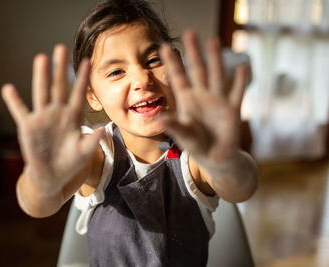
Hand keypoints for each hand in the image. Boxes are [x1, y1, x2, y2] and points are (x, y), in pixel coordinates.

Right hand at [1, 45, 102, 196]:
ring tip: (40, 58)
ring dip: (40, 77)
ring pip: (41, 93)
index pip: (78, 93)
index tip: (86, 61)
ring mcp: (42, 118)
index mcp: (73, 117)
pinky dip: (14, 101)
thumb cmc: (70, 163)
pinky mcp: (28, 126)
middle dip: (60, 69)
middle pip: (59, 87)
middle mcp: (57, 113)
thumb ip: (92, 141)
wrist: (51, 176)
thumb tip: (103, 130)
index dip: (82, 78)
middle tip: (60, 49)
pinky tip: (8, 88)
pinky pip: (20, 111)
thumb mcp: (84, 152)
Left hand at [160, 31, 248, 163]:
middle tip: (189, 33)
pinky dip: (240, 82)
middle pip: (197, 70)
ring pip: (217, 75)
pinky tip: (242, 67)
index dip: (172, 63)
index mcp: (187, 101)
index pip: (178, 78)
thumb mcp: (184, 136)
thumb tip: (160, 119)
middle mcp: (202, 96)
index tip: (164, 46)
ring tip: (213, 40)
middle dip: (193, 52)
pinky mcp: (232, 109)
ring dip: (215, 59)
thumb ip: (174, 126)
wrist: (216, 157)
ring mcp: (218, 100)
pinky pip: (237, 93)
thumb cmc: (197, 145)